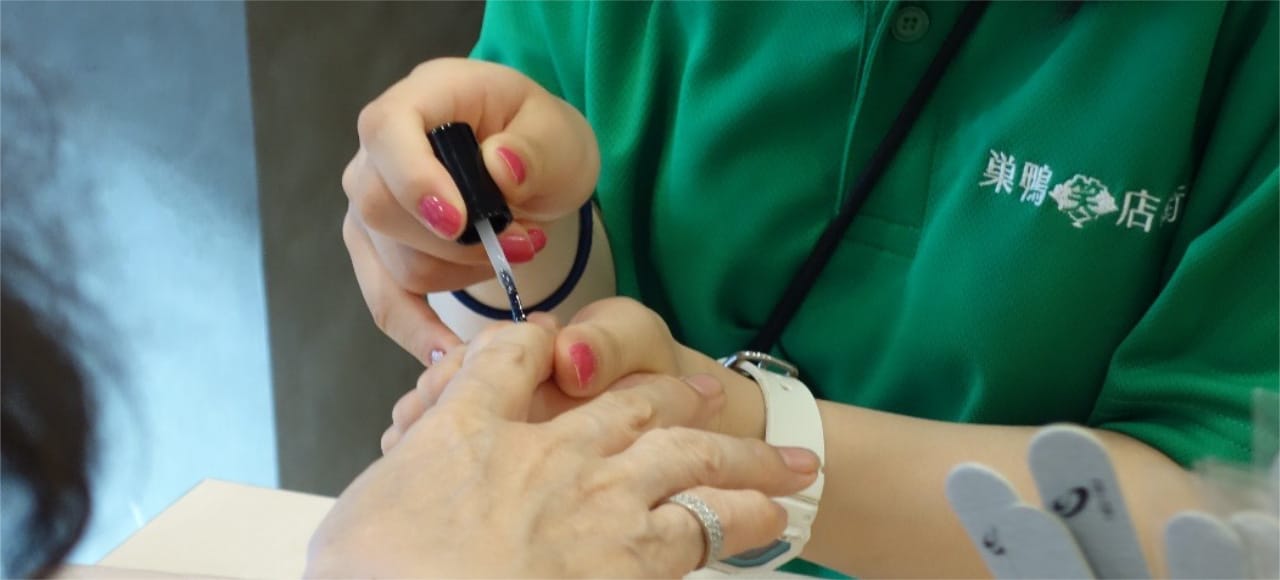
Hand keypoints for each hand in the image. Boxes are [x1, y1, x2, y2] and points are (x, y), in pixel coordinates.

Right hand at [306, 321, 819, 577]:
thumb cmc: (374, 576)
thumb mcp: (357, 518)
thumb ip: (403, 472)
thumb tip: (415, 453)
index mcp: (470, 430)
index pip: (510, 358)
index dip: (538, 344)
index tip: (557, 344)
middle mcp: (549, 452)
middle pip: (630, 400)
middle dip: (676, 395)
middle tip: (712, 394)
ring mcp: (599, 501)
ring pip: (688, 455)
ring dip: (739, 455)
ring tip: (781, 462)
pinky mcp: (633, 560)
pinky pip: (706, 528)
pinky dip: (743, 521)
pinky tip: (770, 522)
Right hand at [342, 57, 599, 363]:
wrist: (533, 163)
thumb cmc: (540, 138)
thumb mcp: (558, 134)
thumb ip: (534, 150)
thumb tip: (500, 168)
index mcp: (421, 98)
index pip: (387, 132)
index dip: (414, 180)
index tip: (459, 222)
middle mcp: (378, 151)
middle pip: (381, 209)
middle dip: (458, 244)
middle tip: (526, 243)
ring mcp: (370, 204)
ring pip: (395, 263)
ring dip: (463, 275)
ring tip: (519, 255)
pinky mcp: (380, 253)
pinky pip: (387, 303)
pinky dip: (420, 333)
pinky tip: (450, 359)